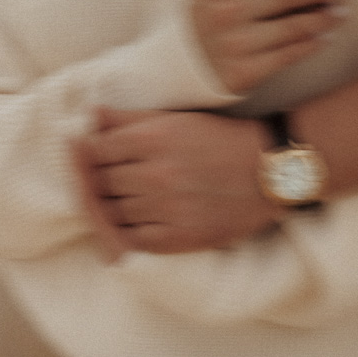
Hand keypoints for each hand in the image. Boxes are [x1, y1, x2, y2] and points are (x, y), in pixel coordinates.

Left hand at [73, 108, 277, 253]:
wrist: (269, 173)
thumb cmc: (222, 139)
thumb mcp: (179, 119)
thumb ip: (131, 118)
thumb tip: (91, 115)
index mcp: (156, 136)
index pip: (96, 148)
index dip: (88, 150)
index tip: (88, 151)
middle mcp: (158, 173)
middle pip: (100, 180)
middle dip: (96, 177)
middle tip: (101, 175)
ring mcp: (167, 208)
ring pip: (111, 212)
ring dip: (108, 205)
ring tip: (117, 197)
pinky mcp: (177, 238)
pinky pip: (130, 241)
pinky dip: (122, 234)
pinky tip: (128, 222)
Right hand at [194, 0, 349, 92]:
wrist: (182, 67)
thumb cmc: (212, 19)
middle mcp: (223, 14)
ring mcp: (233, 45)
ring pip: (294, 26)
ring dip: (325, 18)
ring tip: (341, 11)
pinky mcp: (244, 73)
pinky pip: (290, 55)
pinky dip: (313, 44)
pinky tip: (326, 36)